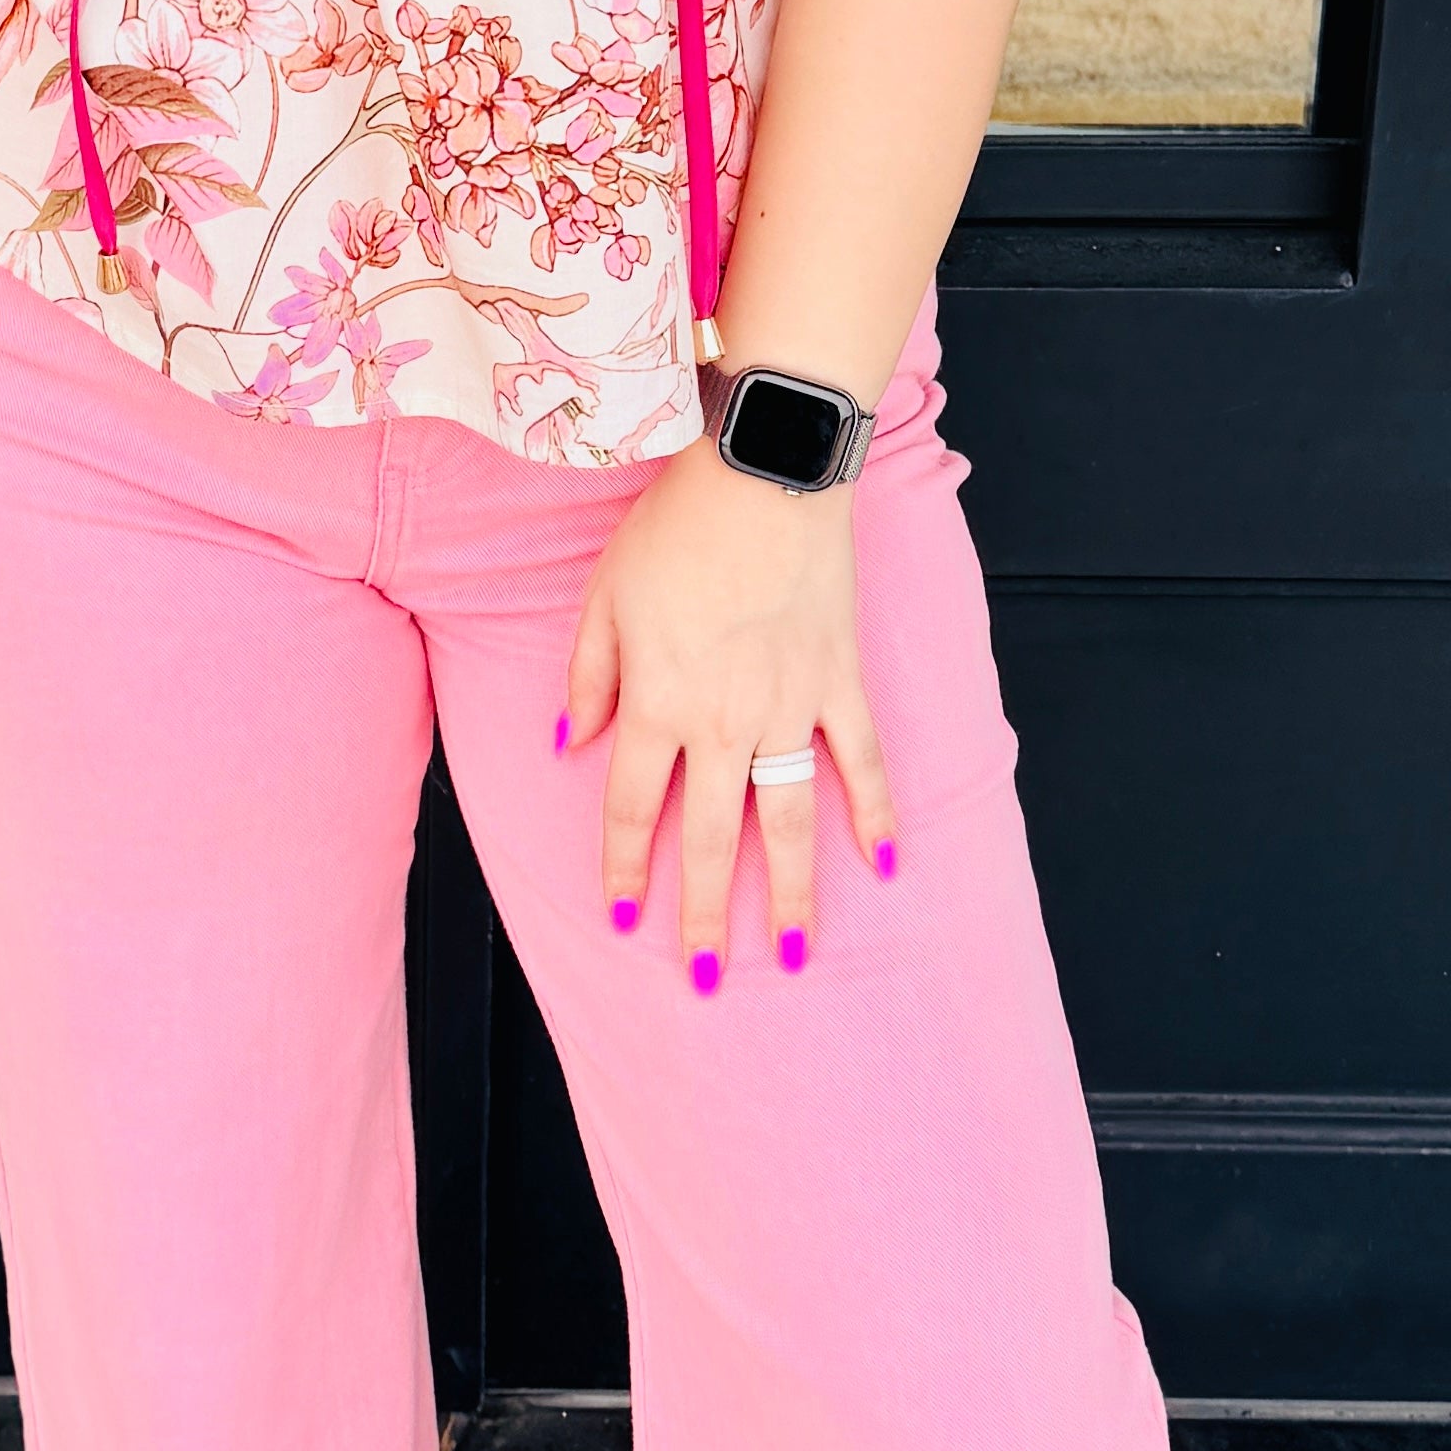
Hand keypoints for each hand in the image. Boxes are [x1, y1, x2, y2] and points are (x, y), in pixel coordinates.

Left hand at [564, 434, 896, 984]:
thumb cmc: (673, 529)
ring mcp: (790, 708)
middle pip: (709, 837)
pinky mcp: (840, 682)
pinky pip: (863, 761)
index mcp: (657, 704)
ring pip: (788, 820)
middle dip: (704, 914)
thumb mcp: (602, 597)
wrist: (763, 472)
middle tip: (704, 978)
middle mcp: (723, 723)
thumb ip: (586, 677)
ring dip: (790, 894)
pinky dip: (875, 813)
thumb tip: (569, 745)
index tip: (626, 921)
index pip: (630, 808)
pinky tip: (881, 865)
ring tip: (790, 955)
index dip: (625, 869)